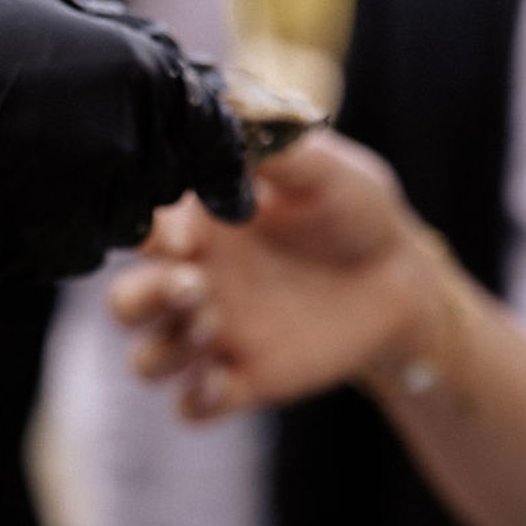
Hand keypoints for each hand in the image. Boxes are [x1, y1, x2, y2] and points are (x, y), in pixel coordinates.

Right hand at [0, 0, 247, 285]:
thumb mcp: (45, 18)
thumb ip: (123, 52)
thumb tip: (178, 73)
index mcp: (136, 80)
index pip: (212, 134)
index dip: (222, 159)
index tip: (227, 183)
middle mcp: (124, 152)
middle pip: (164, 183)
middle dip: (140, 170)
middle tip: (75, 143)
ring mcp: (83, 214)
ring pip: (117, 223)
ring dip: (90, 201)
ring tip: (19, 158)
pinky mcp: (42, 258)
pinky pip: (69, 247)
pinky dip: (48, 226)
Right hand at [110, 132, 438, 415]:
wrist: (399, 275)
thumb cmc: (355, 210)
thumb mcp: (322, 166)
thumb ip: (273, 150)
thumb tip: (228, 118)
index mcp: (201, 227)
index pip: (139, 233)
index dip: (143, 238)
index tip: (181, 235)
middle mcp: (197, 283)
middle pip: (126, 305)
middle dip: (141, 300)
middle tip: (194, 286)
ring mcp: (217, 336)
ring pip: (149, 360)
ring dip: (164, 351)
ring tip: (214, 324)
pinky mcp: (244, 381)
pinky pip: (192, 408)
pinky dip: (194, 401)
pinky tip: (220, 381)